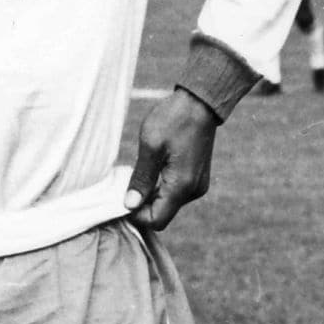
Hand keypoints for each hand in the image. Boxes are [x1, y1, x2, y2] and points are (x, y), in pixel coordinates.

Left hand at [124, 89, 216, 230]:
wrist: (200, 103)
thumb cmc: (174, 119)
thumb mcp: (151, 147)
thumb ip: (141, 179)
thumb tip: (130, 205)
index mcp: (182, 186)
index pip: (157, 220)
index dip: (137, 215)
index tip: (122, 198)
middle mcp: (193, 191)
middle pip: (163, 215)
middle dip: (143, 206)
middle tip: (127, 185)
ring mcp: (198, 185)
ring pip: (169, 204)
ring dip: (152, 196)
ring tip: (139, 174)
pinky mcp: (198, 178)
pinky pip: (177, 193)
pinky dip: (162, 188)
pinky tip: (153, 170)